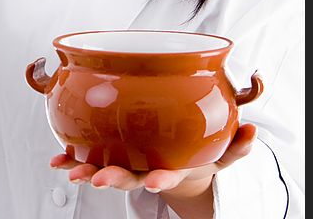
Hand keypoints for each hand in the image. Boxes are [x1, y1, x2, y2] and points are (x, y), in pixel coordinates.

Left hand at [50, 123, 256, 194]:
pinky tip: (58, 160)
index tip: (155, 181)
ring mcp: (129, 165)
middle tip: (99, 179)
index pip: (167, 176)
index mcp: (172, 168)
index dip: (161, 180)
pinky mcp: (114, 156)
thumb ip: (237, 145)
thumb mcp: (222, 154)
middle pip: (130, 177)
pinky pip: (92, 159)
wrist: (178, 166)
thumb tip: (254, 132)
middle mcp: (147, 170)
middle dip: (114, 178)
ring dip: (87, 170)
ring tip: (70, 171)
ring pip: (106, 170)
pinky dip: (74, 160)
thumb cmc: (198, 157)